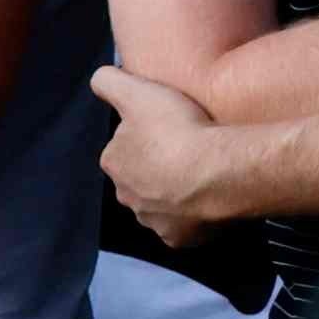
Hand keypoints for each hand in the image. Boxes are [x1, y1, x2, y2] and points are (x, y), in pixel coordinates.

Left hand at [91, 59, 261, 244]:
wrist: (219, 173)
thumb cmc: (176, 130)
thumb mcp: (138, 91)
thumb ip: (110, 81)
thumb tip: (99, 79)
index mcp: (113, 162)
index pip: (124, 149)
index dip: (146, 138)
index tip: (169, 130)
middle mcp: (127, 196)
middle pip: (141, 180)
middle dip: (158, 171)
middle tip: (188, 153)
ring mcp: (153, 221)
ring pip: (161, 205)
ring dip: (175, 195)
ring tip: (204, 177)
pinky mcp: (179, 239)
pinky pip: (184, 227)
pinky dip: (194, 218)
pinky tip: (211, 201)